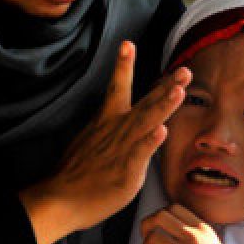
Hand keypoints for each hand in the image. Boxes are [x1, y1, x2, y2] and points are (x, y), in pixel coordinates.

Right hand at [19, 41, 189, 243]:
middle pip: (145, 102)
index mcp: (106, 121)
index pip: (118, 88)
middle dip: (166, 86)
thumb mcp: (92, 141)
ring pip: (146, 122)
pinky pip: (140, 153)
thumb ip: (110, 131)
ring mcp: (121, 149)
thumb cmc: (75, 174)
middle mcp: (115, 130)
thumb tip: (119, 126)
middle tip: (184, 71)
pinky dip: (150, 141)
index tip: (128, 44)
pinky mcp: (125, 171)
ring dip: (163, 106)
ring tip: (179, 91)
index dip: (123, 65)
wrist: (59, 198)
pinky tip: (162, 131)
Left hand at [140, 204, 243, 243]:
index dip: (159, 214)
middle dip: (147, 225)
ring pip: (153, 237)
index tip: (157, 226)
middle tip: (146, 236)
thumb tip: (175, 230)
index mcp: (203, 229)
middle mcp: (194, 238)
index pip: (174, 208)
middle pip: (160, 216)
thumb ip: (198, 235)